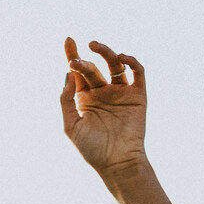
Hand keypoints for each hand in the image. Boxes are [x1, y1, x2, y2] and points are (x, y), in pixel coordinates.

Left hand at [60, 37, 146, 175]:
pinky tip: (122, 58)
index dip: (72, 54)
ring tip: (94, 46)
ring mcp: (120, 92)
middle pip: (92, 67)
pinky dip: (131, 61)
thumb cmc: (92, 149)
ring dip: (105, 52)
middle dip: (83, 61)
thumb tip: (68, 73)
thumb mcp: (71, 125)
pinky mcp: (137, 95)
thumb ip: (66, 100)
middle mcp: (102, 92)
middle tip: (76, 61)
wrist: (117, 163)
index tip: (68, 39)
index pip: (77, 72)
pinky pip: (137, 72)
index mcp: (85, 99)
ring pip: (114, 64)